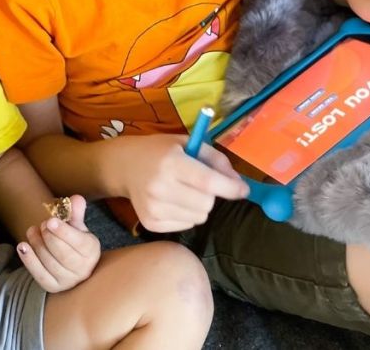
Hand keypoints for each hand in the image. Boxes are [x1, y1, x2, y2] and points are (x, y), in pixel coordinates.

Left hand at [17, 195, 99, 292]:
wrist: (72, 265)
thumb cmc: (74, 241)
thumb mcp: (77, 226)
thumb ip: (76, 212)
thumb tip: (76, 198)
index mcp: (91, 251)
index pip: (78, 242)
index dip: (63, 232)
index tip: (50, 220)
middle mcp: (83, 269)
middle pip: (63, 254)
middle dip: (49, 237)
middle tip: (42, 224)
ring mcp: (68, 281)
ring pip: (49, 262)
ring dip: (37, 245)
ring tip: (32, 231)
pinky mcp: (53, 287)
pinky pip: (39, 274)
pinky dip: (29, 260)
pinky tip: (22, 247)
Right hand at [112, 134, 248, 232]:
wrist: (125, 166)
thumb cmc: (161, 151)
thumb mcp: (188, 144)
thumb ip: (217, 161)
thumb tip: (239, 184)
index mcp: (171, 162)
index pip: (208, 182)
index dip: (230, 188)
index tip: (243, 190)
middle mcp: (160, 187)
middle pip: (207, 204)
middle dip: (211, 194)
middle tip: (199, 183)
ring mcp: (153, 208)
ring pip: (199, 218)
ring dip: (199, 206)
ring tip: (184, 191)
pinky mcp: (150, 223)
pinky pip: (187, 226)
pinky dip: (187, 215)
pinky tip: (173, 201)